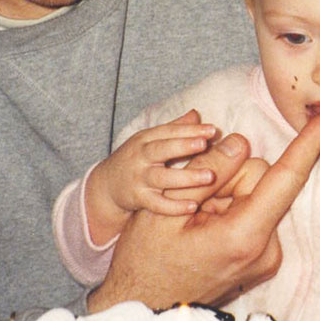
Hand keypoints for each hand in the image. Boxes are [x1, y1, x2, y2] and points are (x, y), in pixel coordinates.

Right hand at [84, 111, 216, 243]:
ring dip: (186, 177)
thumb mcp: (150, 141)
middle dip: (183, 146)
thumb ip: (174, 128)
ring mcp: (139, 178)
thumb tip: (196, 113)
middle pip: (161, 149)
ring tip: (209, 176)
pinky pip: (157, 204)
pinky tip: (193, 206)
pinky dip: (174, 207)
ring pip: (162, 178)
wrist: (107, 186)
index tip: (213, 130)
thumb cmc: (137, 159)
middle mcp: (141, 157)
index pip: (168, 131)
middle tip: (205, 144)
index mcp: (146, 139)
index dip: (190, 130)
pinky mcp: (138, 199)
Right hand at [87, 109, 319, 311]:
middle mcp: (266, 249)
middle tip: (193, 202)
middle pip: (261, 177)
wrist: (145, 309)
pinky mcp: (263, 259)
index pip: (286, 178)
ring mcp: (267, 257)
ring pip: (256, 191)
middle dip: (228, 175)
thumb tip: (239, 142)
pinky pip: (253, 211)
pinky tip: (205, 229)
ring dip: (226, 193)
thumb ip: (207, 172)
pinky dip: (230, 209)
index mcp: (244, 236)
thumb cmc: (146, 263)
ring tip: (195, 221)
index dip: (310, 142)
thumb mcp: (165, 210)